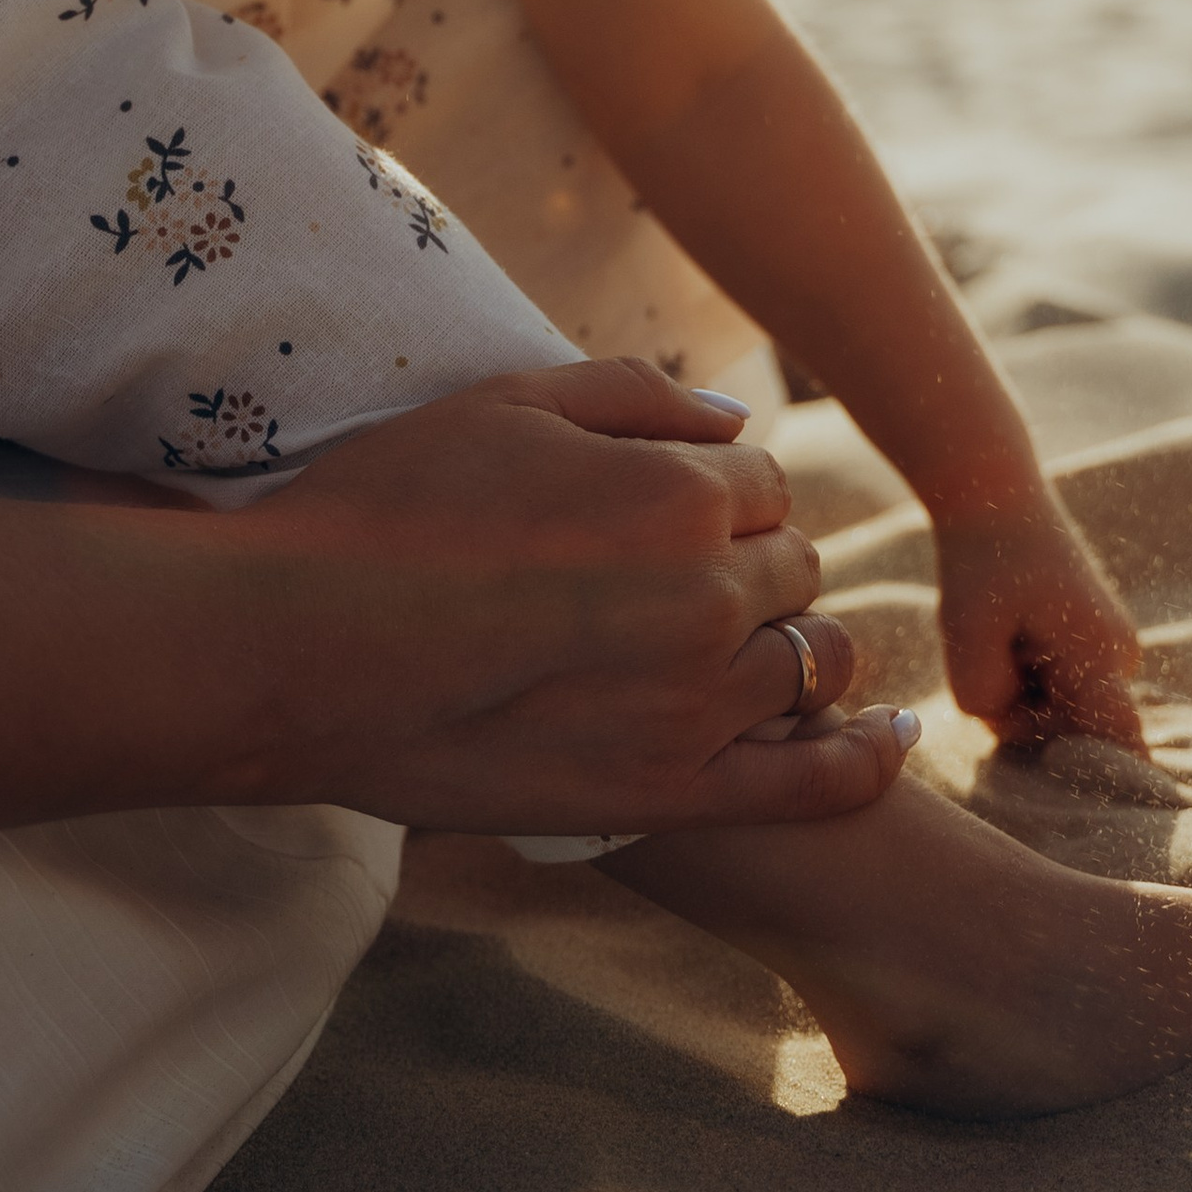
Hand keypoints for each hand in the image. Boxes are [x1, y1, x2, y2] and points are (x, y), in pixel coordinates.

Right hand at [238, 357, 917, 833]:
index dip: (711, 490)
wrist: (296, 650)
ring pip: (811, 664)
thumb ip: (635, 396)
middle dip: (751, 564)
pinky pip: (813, 784)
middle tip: (670, 578)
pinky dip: (866, 760)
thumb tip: (733, 419)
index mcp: (680, 495)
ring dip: (789, 646)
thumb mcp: (508, 401)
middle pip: (790, 570)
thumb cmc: (387, 511)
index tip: (655, 508)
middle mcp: (710, 599)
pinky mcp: (665, 795)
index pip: (756, 482)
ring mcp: (694, 707)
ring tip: (738, 649)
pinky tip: (895, 743)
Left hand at [934, 485, 1143, 750]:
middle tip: (988, 655)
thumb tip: (1010, 728)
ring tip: (998, 632)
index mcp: (1102, 657)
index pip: (1119, 744)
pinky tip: (1007, 629)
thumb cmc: (980, 564)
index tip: (1047, 767)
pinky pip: (1058, 681)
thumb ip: (987, 702)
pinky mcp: (1092, 637)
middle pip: (1074, 728)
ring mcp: (1110, 645)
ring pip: (1062, 705)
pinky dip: (1024, 669)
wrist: (992, 494)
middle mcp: (1119, 656)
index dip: (1087, 768)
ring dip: (1020, 689)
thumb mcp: (966, 639)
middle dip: (1024, 713)